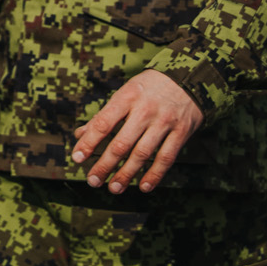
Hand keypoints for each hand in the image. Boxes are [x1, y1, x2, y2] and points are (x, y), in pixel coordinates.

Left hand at [71, 71, 203, 193]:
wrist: (189, 77)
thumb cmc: (149, 87)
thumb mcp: (125, 92)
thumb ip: (104, 115)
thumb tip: (80, 135)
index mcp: (127, 97)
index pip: (103, 123)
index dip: (89, 142)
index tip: (77, 158)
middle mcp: (145, 110)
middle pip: (121, 143)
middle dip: (105, 164)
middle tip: (93, 180)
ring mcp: (164, 122)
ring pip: (142, 153)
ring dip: (127, 174)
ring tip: (114, 188)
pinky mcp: (181, 132)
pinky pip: (166, 157)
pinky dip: (155, 174)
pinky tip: (144, 187)